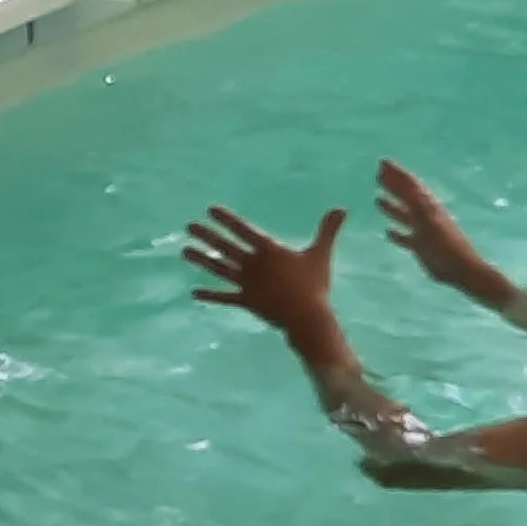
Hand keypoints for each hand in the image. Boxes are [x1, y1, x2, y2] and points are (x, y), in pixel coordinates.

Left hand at [184, 202, 346, 342]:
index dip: (227, 219)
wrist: (306, 317)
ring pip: (219, 269)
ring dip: (201, 260)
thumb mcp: (321, 254)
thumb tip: (342, 208)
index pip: (244, 230)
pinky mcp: (246, 301)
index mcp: (268, 250)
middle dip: (207, 235)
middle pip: (225, 247)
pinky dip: (210, 295)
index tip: (210, 210)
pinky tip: (195, 293)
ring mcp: (247, 284)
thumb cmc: (314, 284)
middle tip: (188, 226)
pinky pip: (224, 298)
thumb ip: (328, 230)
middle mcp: (253, 264)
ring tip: (184, 251)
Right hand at [377, 158, 500, 305]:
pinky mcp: (421, 248)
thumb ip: (416, 201)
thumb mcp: (429, 219)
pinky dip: (396, 233)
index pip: (411, 184)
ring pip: (404, 215)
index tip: (383, 162)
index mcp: (428, 206)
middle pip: (406, 196)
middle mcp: (425, 215)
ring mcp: (422, 231)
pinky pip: (405, 237)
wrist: (461, 269)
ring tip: (377, 199)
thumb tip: (405, 179)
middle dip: (393, 184)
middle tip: (379, 173)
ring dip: (392, 206)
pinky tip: (387, 232)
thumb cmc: (446, 244)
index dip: (398, 173)